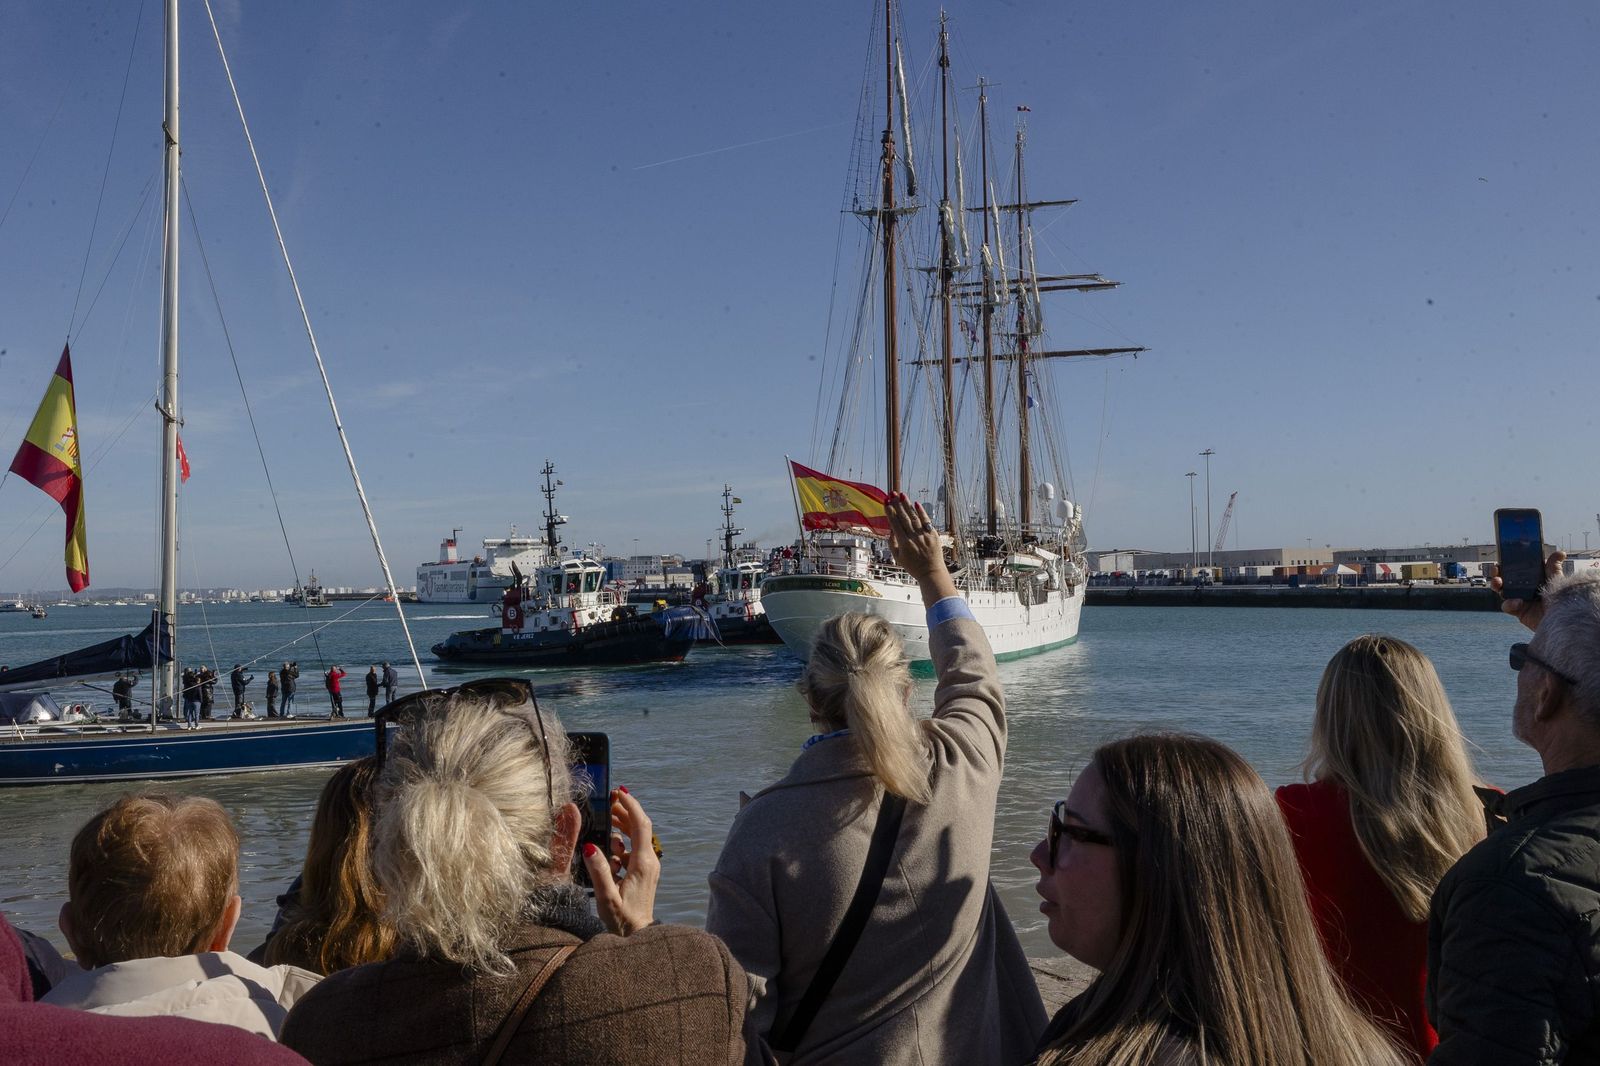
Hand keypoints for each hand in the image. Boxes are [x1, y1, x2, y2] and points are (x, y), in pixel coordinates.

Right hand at [581, 787, 658, 935]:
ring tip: (606, 819)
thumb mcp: (606, 897)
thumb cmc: (622, 920)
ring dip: (622, 826)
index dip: (631, 806)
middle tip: (609, 800)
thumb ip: (598, 871)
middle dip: (625, 812)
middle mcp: (649, 861)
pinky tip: (607, 849)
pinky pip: (634, 849)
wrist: (638, 937)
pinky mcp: (644, 873)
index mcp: (643, 863)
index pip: (641, 825)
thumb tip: (590, 845)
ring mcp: (648, 867)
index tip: (620, 792)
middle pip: (640, 827)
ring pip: (637, 837)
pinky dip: (621, 842)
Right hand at [886, 492, 944, 580]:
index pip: (895, 524)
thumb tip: (890, 530)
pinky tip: (916, 504)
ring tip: (902, 495)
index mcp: (904, 543)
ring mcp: (924, 535)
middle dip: (897, 505)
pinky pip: (926, 521)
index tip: (886, 503)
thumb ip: (893, 544)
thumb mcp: (898, 558)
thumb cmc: (913, 566)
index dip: (890, 512)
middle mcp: (914, 537)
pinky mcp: (933, 535)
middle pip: (904, 518)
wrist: (931, 572)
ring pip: (914, 517)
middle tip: (892, 494)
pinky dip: (921, 512)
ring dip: (907, 505)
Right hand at [1493, 549, 1564, 631]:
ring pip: (1501, 591)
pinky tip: (1517, 602)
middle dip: (1496, 574)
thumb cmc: (1562, 600)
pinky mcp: (1518, 611)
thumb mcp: (1556, 581)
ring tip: (1498, 582)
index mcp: (1531, 579)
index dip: (1506, 564)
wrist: (1564, 619)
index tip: (1501, 559)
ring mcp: (1519, 599)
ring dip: (1496, 585)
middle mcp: (1523, 588)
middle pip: (1504, 579)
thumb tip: (1560, 553)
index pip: (1516, 569)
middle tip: (1495, 570)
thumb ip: (1553, 568)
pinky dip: (1509, 603)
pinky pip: (1507, 606)